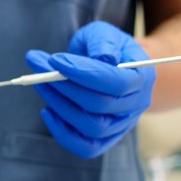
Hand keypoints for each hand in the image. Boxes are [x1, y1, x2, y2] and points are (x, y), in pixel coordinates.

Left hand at [25, 21, 156, 158]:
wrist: (110, 65)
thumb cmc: (105, 47)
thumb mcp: (104, 33)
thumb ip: (103, 41)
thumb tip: (104, 58)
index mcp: (142, 78)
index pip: (117, 83)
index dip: (84, 73)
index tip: (55, 59)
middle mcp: (135, 106)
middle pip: (99, 105)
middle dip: (64, 85)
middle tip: (38, 66)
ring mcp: (121, 125)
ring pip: (90, 126)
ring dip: (59, 104)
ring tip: (40, 82)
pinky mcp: (104, 138)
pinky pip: (85, 147)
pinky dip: (62, 133)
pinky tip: (46, 111)